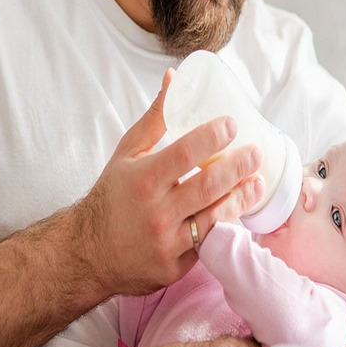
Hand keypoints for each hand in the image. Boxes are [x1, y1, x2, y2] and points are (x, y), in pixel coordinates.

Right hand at [82, 69, 264, 296]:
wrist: (89, 253)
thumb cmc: (111, 196)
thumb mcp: (127, 153)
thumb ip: (156, 118)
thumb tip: (175, 78)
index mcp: (143, 179)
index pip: (185, 153)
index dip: (213, 136)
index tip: (232, 124)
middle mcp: (156, 212)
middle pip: (209, 186)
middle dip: (239, 166)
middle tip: (255, 152)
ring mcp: (167, 243)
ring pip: (215, 217)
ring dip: (241, 197)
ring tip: (256, 180)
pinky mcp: (175, 268)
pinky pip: (208, 244)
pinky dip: (224, 225)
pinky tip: (237, 209)